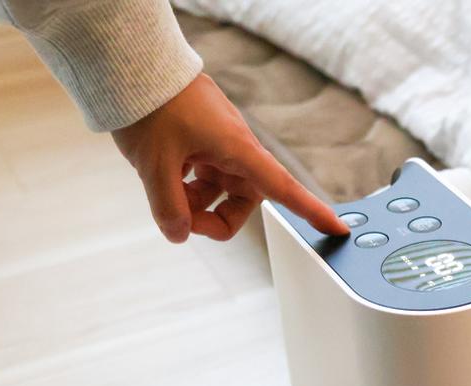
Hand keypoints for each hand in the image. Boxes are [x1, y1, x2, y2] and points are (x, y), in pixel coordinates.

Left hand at [111, 73, 348, 242]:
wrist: (134, 66)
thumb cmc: (152, 106)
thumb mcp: (154, 164)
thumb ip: (168, 207)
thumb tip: (179, 234)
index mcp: (238, 149)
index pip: (284, 189)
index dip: (311, 211)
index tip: (336, 229)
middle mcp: (235, 149)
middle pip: (242, 200)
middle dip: (214, 218)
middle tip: (181, 222)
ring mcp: (218, 144)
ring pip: (219, 190)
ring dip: (194, 202)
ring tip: (164, 191)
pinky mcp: (202, 140)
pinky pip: (204, 174)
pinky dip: (185, 185)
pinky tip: (162, 175)